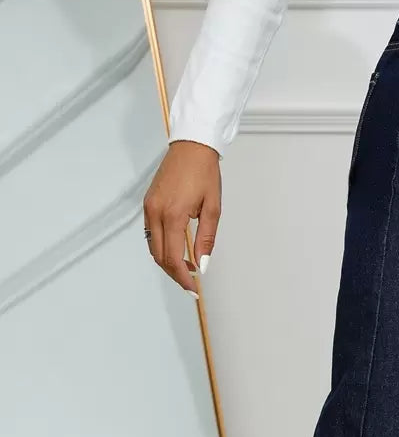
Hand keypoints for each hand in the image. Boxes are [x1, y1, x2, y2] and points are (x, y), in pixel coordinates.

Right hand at [143, 140, 221, 293]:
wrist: (191, 147)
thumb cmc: (205, 174)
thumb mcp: (213, 209)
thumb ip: (206, 240)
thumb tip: (202, 265)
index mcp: (172, 215)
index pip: (173, 258)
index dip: (182, 278)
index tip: (193, 289)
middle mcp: (155, 213)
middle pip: (160, 257)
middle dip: (175, 274)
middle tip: (191, 283)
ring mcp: (149, 208)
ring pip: (153, 247)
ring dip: (168, 262)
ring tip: (187, 268)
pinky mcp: (148, 203)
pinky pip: (151, 234)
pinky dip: (162, 247)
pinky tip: (177, 250)